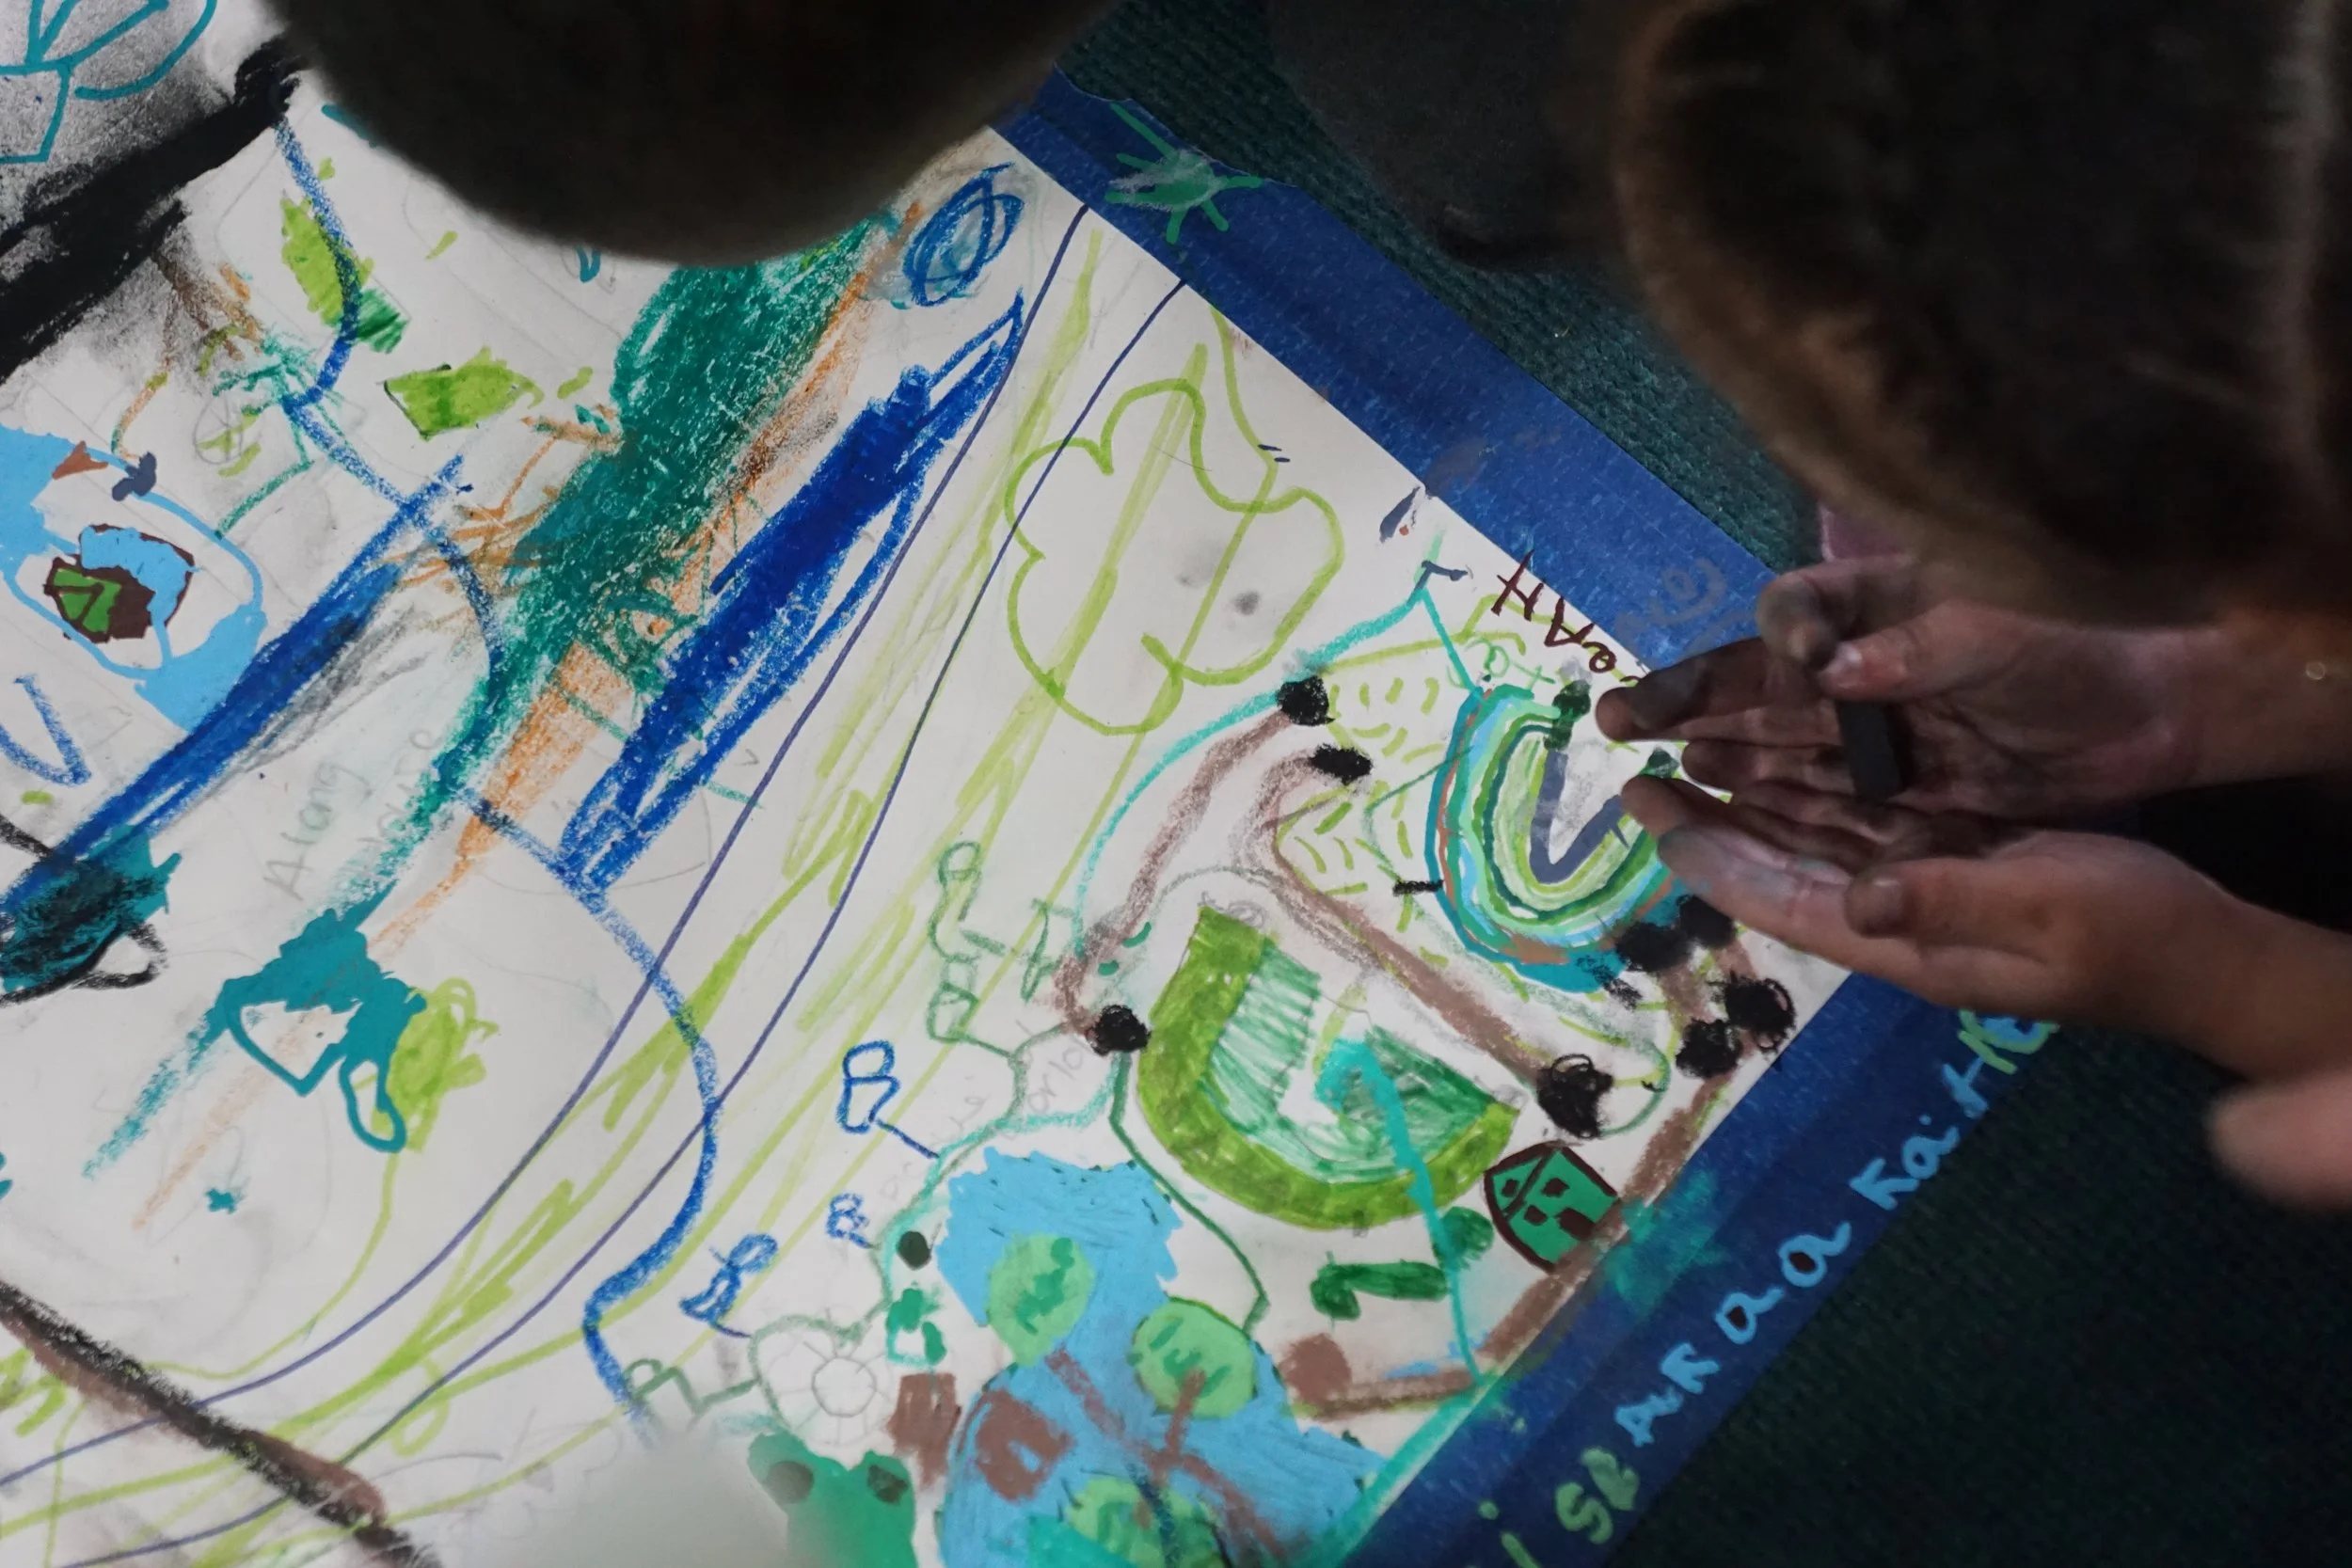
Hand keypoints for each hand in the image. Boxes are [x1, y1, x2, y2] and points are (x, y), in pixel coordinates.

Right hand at [1597, 555, 2215, 819]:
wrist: (2156, 707)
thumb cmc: (2079, 643)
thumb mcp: (2001, 629)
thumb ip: (1918, 648)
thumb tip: (1831, 671)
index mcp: (1878, 608)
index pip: (1795, 614)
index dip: (1776, 637)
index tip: (1795, 658)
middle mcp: (1862, 667)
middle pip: (1760, 687)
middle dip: (1687, 703)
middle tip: (1615, 720)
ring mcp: (1877, 729)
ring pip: (1776, 745)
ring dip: (1714, 756)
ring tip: (1651, 773)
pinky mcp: (1901, 783)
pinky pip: (1819, 795)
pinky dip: (1769, 803)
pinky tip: (1719, 811)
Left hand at [1623, 775, 2351, 1207]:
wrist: (2207, 955)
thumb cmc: (2134, 933)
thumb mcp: (2044, 906)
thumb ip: (1946, 900)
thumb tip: (1856, 902)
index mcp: (1904, 942)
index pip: (1777, 898)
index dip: (1708, 858)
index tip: (1647, 814)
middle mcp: (1896, 921)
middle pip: (1778, 871)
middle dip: (1708, 826)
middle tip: (1638, 776)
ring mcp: (1925, 896)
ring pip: (1813, 847)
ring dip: (1752, 806)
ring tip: (1687, 760)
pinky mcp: (1957, 867)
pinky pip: (1864, 832)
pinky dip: (1818, 800)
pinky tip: (1784, 763)